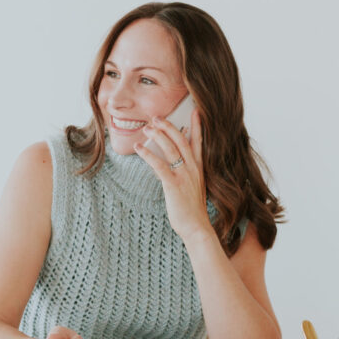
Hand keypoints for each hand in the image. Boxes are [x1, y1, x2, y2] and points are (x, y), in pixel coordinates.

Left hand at [134, 109, 212, 244]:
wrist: (197, 227)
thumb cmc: (192, 210)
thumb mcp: (193, 187)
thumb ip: (185, 173)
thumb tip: (170, 162)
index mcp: (199, 168)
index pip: (199, 142)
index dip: (197, 125)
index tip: (195, 111)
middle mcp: (193, 169)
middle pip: (182, 140)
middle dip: (169, 126)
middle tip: (157, 117)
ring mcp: (185, 175)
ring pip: (171, 148)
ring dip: (158, 135)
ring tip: (147, 127)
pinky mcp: (174, 184)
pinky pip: (159, 165)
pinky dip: (148, 154)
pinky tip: (139, 148)